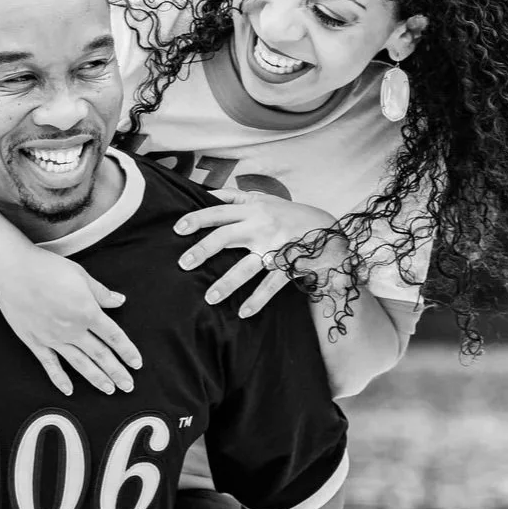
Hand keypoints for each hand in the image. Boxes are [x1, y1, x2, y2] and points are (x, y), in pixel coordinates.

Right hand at [0, 249, 141, 396]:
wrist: (11, 271)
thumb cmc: (46, 268)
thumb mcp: (80, 275)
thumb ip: (101, 293)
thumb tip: (119, 301)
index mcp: (87, 312)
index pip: (114, 336)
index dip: (127, 351)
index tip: (137, 363)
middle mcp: (73, 330)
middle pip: (100, 355)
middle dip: (117, 372)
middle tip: (128, 386)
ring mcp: (53, 338)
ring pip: (80, 363)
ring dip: (96, 378)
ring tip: (109, 390)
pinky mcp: (35, 342)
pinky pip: (50, 365)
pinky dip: (60, 379)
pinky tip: (69, 391)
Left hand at [174, 194, 344, 316]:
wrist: (329, 228)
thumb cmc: (291, 214)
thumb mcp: (266, 199)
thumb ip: (238, 199)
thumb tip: (209, 195)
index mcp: (254, 208)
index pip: (219, 211)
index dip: (198, 219)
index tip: (178, 229)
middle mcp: (262, 225)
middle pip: (225, 236)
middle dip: (202, 250)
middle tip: (182, 264)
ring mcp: (275, 246)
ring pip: (246, 266)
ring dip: (226, 283)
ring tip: (210, 298)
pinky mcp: (289, 264)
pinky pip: (270, 285)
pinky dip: (257, 299)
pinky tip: (243, 312)